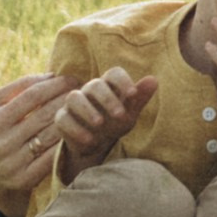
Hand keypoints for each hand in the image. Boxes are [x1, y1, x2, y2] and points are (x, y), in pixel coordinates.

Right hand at [0, 70, 91, 216]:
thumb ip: (18, 88)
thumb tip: (50, 75)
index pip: (31, 96)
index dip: (55, 85)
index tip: (73, 78)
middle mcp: (2, 143)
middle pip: (44, 115)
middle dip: (67, 100)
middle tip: (85, 91)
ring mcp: (13, 163)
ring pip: (51, 136)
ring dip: (71, 120)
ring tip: (85, 109)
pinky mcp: (24, 180)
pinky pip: (52, 157)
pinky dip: (66, 142)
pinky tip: (78, 132)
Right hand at [51, 65, 160, 185]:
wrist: (97, 143)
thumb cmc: (115, 122)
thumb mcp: (130, 113)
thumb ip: (139, 98)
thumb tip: (154, 80)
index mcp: (108, 85)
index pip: (114, 73)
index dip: (123, 81)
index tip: (133, 94)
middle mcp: (89, 91)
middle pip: (94, 85)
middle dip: (107, 99)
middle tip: (119, 115)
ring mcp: (73, 104)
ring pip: (74, 98)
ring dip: (87, 110)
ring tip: (100, 124)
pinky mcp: (62, 119)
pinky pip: (63, 119)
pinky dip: (75, 129)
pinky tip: (89, 140)